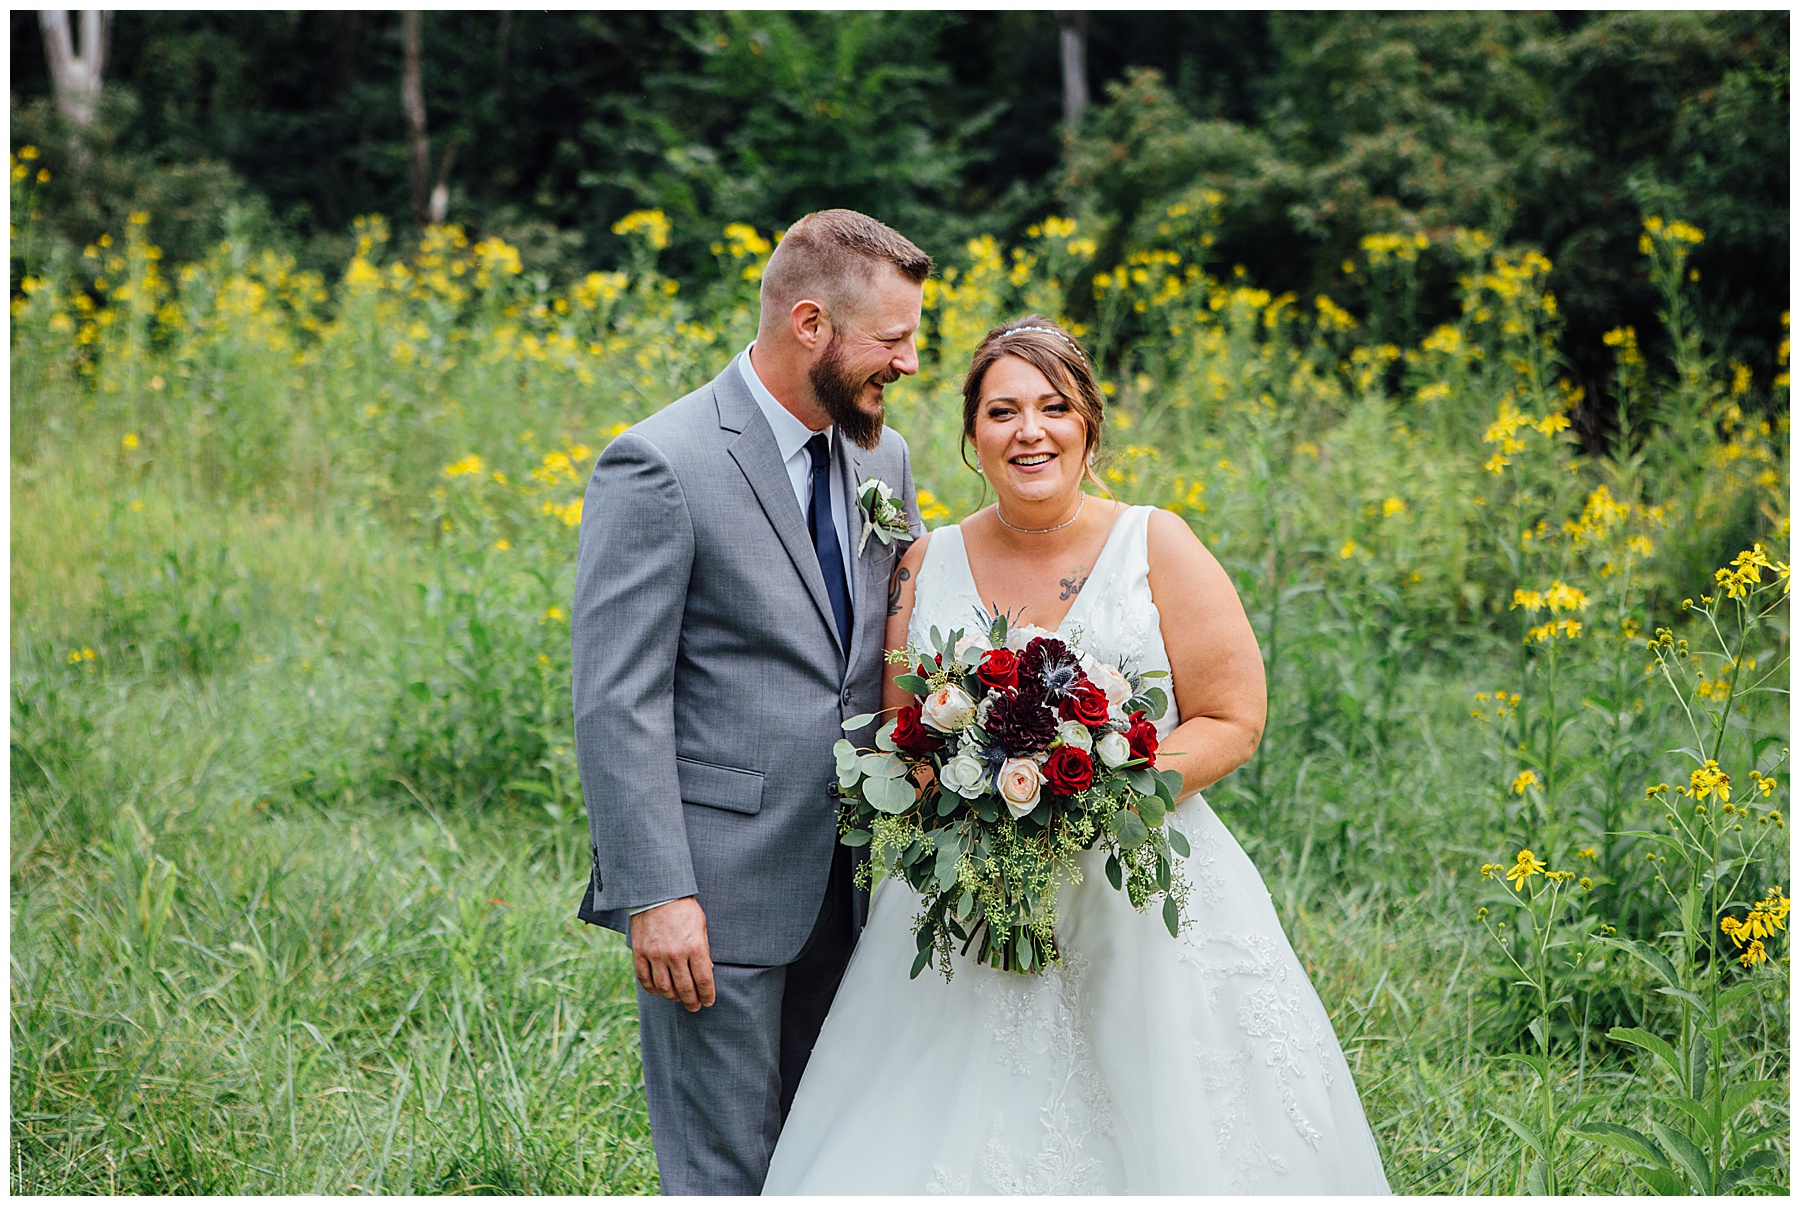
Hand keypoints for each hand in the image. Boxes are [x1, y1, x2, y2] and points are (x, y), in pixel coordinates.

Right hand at [629, 896, 715, 1011]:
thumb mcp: (701, 926)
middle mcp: (675, 954)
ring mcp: (655, 954)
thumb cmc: (683, 908)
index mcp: (695, 946)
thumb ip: (704, 950)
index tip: (708, 1002)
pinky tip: (659, 991)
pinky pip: (645, 979)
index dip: (707, 995)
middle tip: (695, 1007)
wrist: (657, 892)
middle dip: (692, 1002)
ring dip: (673, 998)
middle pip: (685, 989)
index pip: (703, 980)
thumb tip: (707, 972)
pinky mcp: (640, 953)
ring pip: (664, 988)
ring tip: (678, 999)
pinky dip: (652, 989)